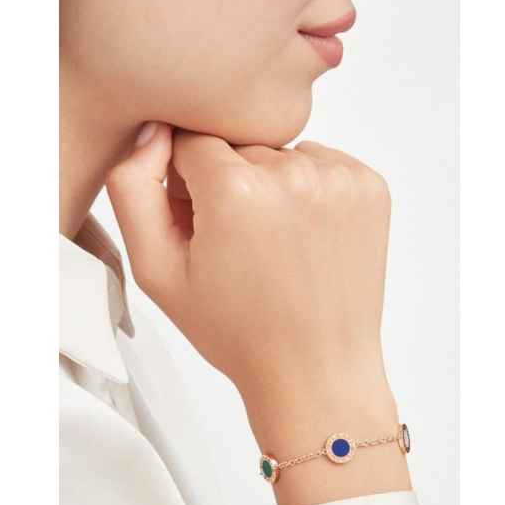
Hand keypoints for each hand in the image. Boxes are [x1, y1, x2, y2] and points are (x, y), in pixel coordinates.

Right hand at [108, 122, 407, 504]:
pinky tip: (305, 240)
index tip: (204, 226)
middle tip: (239, 245)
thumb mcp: (157, 271)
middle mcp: (294, 173)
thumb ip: (133, 188)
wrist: (315, 371)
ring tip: (275, 247)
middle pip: (240, 148)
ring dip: (272, 188)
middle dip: (230, 185)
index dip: (189, 185)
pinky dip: (309, 192)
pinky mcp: (371, 188)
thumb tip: (155, 132)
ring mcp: (340, 179)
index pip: (191, 142)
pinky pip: (322, 166)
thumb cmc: (239, 332)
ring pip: (282, 155)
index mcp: (235, 190)